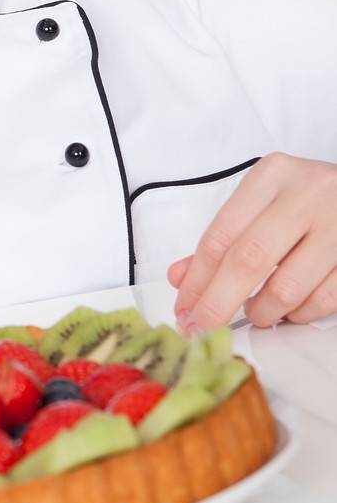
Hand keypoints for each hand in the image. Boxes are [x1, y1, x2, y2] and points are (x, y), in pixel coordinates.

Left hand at [168, 152, 336, 330]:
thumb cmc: (310, 197)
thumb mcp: (265, 201)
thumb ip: (224, 238)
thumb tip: (181, 278)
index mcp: (273, 175)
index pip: (222, 234)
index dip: (197, 279)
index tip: (184, 308)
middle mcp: (306, 196)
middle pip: (248, 259)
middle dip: (218, 302)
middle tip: (203, 326)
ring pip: (286, 287)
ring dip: (262, 312)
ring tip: (256, 313)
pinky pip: (322, 300)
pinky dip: (298, 314)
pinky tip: (289, 310)